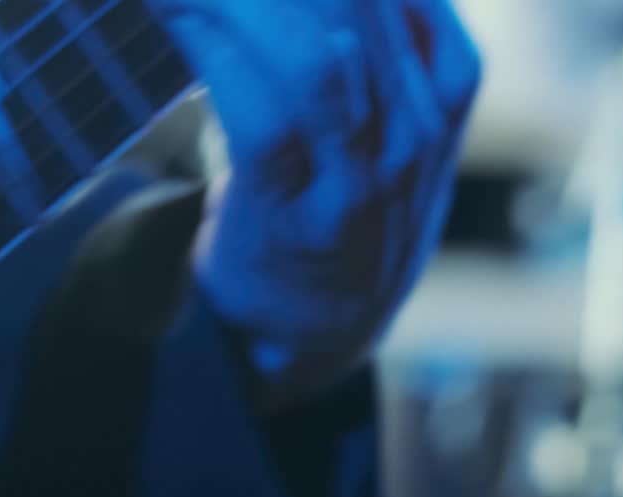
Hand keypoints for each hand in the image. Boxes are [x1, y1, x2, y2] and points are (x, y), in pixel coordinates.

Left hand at [153, 0, 480, 407]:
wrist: (314, 336)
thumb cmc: (340, 213)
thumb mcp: (392, 128)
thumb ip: (383, 47)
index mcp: (442, 91)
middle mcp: (414, 131)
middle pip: (354, 6)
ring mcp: (364, 180)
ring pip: (319, 50)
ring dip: (246, 1)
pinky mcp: (302, 214)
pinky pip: (267, 112)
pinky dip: (219, 49)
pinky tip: (180, 13)